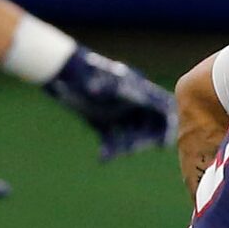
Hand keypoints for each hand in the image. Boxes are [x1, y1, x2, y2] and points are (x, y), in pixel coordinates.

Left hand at [47, 48, 174, 160]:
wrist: (60, 70)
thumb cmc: (82, 71)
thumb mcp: (97, 77)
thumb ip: (106, 86)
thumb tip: (99, 93)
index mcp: (138, 89)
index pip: (163, 109)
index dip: (168, 126)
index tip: (162, 144)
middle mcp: (131, 102)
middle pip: (148, 126)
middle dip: (141, 140)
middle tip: (128, 149)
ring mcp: (118, 112)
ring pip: (131, 135)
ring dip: (124, 147)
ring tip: (108, 154)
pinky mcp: (103, 121)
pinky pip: (113, 139)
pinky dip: (110, 149)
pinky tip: (103, 157)